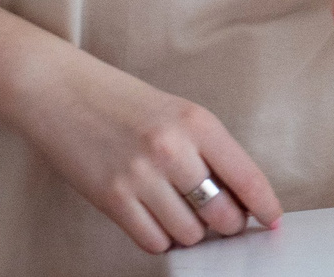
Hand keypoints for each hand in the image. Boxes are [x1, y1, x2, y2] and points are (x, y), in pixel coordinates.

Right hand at [16, 47, 280, 255]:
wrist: (61, 91)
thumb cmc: (124, 102)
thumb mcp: (179, 113)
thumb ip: (209, 150)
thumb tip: (238, 196)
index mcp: (198, 123)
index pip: (247, 176)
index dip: (264, 205)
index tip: (272, 219)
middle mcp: (173, 150)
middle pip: (222, 213)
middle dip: (229, 224)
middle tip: (224, 221)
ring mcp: (140, 177)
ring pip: (189, 233)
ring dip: (193, 233)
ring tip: (185, 216)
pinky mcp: (111, 199)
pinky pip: (152, 241)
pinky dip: (163, 240)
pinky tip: (160, 223)